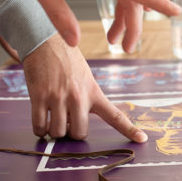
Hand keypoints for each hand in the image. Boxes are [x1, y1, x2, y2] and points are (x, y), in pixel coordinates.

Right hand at [21, 35, 147, 142]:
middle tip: (66, 121)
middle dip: (71, 132)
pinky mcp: (39, 96)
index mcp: (94, 93)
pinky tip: (41, 123)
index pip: (115, 116)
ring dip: (53, 131)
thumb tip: (74, 123)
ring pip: (58, 132)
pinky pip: (39, 126)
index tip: (142, 139)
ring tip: (52, 118)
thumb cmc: (66, 60)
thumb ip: (85, 99)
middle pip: (79, 133)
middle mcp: (78, 97)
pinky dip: (39, 130)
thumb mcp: (85, 77)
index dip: (129, 130)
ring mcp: (58, 97)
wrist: (46, 41)